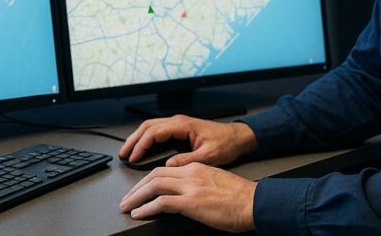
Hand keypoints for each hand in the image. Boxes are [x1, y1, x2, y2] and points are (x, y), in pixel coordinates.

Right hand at [119, 114, 256, 166]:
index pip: (154, 132)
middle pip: (148, 126)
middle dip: (133, 140)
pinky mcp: (181, 129)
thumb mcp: (208, 156)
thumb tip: (168, 165)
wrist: (238, 137)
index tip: (133, 157)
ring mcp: (179, 124)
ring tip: (128, 151)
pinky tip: (143, 148)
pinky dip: (147, 138)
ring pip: (151, 126)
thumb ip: (187, 160)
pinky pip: (158, 130)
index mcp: (183, 125)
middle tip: (123, 154)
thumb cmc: (227, 143)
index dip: (141, 145)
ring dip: (138, 138)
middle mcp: (179, 122)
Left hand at [119, 162, 256, 231]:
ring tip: (127, 206)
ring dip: (136, 196)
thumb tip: (186, 195)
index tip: (140, 189)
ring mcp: (190, 187)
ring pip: (154, 185)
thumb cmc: (240, 198)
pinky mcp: (191, 202)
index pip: (164, 169)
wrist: (254, 202)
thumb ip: (199, 184)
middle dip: (137, 187)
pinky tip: (140, 213)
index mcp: (196, 168)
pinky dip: (147, 207)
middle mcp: (191, 174)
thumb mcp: (216, 183)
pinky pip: (162, 202)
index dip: (147, 179)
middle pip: (154, 175)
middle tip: (126, 198)